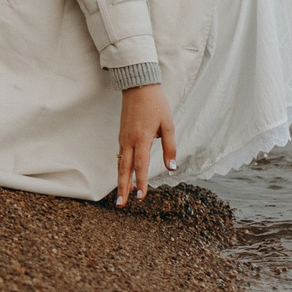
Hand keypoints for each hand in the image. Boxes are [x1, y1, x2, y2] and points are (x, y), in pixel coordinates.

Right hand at [116, 83, 177, 204]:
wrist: (138, 86)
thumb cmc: (156, 105)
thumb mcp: (168, 125)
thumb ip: (170, 147)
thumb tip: (171, 168)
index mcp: (142, 139)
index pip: (140, 166)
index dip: (140, 182)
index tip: (141, 197)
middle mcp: (129, 141)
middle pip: (124, 169)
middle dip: (123, 188)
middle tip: (121, 205)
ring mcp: (123, 138)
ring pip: (120, 163)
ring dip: (120, 180)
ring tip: (121, 196)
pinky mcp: (122, 135)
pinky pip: (120, 155)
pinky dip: (121, 168)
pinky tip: (122, 176)